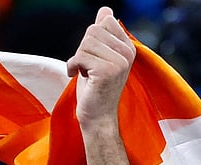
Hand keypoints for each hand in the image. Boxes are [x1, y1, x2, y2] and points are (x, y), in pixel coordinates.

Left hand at [65, 6, 134, 126]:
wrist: (98, 118)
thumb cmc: (95, 88)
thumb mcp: (99, 56)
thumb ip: (103, 34)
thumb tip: (105, 9)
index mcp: (128, 47)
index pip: (105, 21)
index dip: (91, 38)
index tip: (93, 57)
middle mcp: (128, 53)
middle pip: (93, 30)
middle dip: (83, 49)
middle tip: (87, 67)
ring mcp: (120, 61)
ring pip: (85, 43)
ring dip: (78, 59)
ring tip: (85, 73)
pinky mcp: (108, 70)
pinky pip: (80, 56)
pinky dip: (72, 66)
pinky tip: (77, 76)